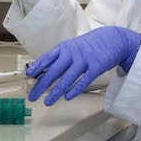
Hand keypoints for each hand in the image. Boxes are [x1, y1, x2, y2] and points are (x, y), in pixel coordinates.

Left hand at [26, 26, 140, 105]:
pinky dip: (75, 89)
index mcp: (64, 48)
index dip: (37, 67)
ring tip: (47, 102)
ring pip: (67, 78)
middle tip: (32, 96)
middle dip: (41, 84)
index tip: (28, 75)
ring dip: (56, 91)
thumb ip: (60, 58)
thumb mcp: (72, 48)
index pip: (47, 58)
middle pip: (54, 71)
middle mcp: (72, 53)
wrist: (112, 39)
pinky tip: (67, 97)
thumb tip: (42, 71)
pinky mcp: (96, 67)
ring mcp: (84, 60)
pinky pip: (83, 81)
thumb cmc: (89, 46)